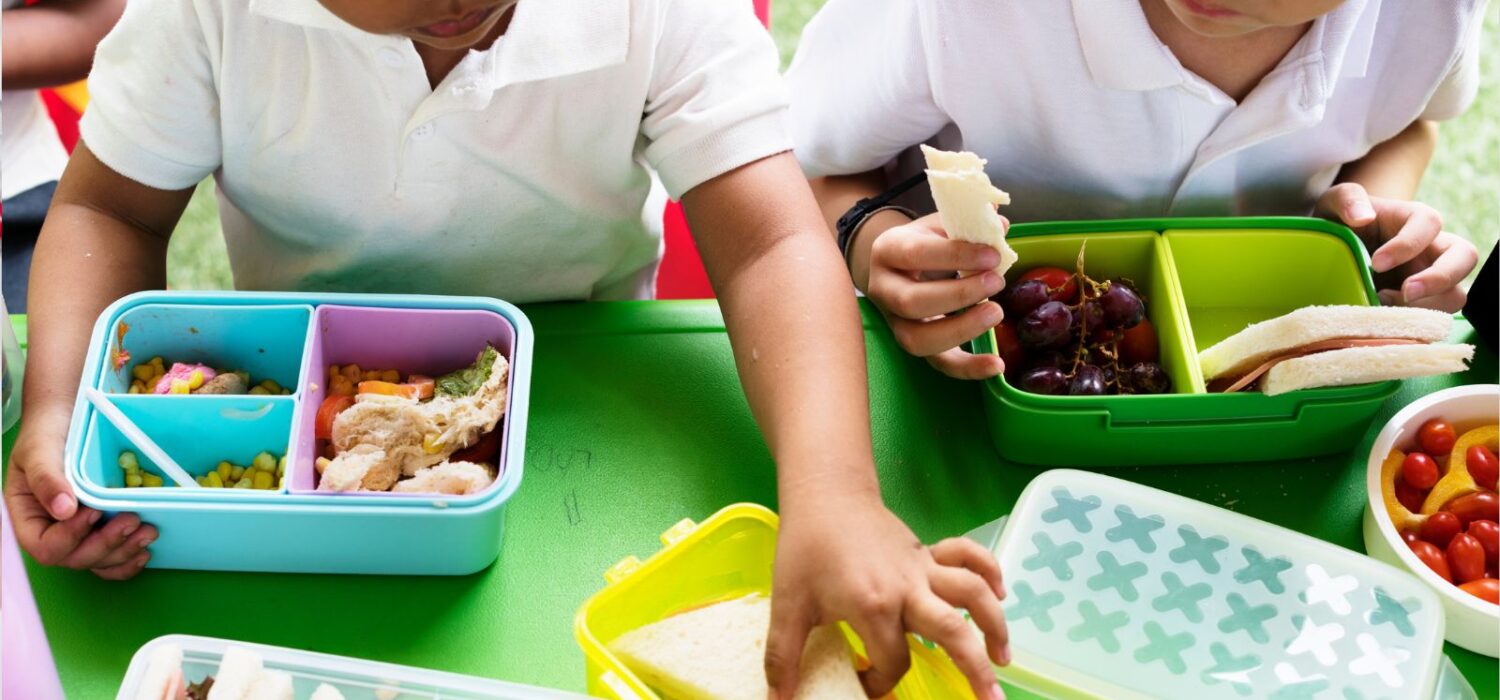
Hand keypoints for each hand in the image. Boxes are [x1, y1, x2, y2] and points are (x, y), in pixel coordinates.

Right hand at [4, 407, 155, 578]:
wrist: (67, 419)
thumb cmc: (47, 433)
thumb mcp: (39, 449)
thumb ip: (47, 478)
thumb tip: (64, 510)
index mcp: (29, 518)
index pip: (44, 546)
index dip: (70, 537)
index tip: (94, 512)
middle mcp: (51, 531)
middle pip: (75, 558)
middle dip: (106, 545)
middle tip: (133, 521)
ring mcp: (78, 534)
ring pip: (97, 561)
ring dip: (124, 553)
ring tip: (148, 532)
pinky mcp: (99, 529)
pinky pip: (110, 558)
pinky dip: (127, 559)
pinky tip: (145, 550)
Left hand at [766, 493, 1008, 699]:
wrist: (825, 495)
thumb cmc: (805, 548)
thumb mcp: (787, 605)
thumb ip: (783, 656)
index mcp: (873, 605)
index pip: (892, 661)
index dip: (880, 682)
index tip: (864, 683)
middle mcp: (907, 588)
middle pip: (954, 631)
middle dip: (976, 670)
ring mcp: (922, 568)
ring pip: (972, 593)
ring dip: (994, 625)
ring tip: (1003, 660)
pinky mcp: (928, 552)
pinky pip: (968, 557)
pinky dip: (990, 571)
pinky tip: (1001, 594)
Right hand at [866, 213, 1007, 379]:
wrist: (901, 264)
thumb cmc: (925, 242)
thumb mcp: (940, 225)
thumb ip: (968, 223)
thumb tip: (1000, 224)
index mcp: (888, 251)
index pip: (915, 254)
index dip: (955, 256)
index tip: (993, 255)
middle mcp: (883, 289)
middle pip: (911, 302)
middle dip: (959, 294)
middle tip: (996, 281)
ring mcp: (895, 321)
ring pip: (917, 340)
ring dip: (961, 329)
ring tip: (996, 312)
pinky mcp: (913, 343)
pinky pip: (937, 363)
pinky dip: (968, 368)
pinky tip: (996, 365)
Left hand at [1316, 184, 1477, 311]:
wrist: (1335, 249)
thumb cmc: (1340, 221)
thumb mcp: (1334, 202)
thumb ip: (1347, 199)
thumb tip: (1362, 216)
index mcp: (1414, 219)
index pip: (1429, 223)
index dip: (1408, 244)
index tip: (1376, 262)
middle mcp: (1431, 248)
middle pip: (1465, 256)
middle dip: (1440, 277)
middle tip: (1405, 292)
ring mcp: (1430, 278)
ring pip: (1456, 294)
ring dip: (1427, 306)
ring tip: (1386, 307)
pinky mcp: (1419, 304)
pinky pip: (1432, 318)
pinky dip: (1413, 324)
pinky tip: (1384, 321)